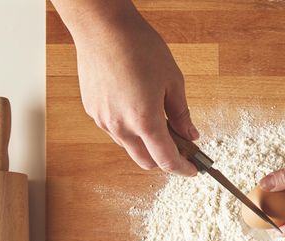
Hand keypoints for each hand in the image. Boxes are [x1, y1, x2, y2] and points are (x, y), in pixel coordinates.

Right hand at [73, 12, 197, 174]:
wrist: (102, 28)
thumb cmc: (139, 47)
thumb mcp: (172, 80)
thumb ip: (181, 113)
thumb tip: (191, 134)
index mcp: (145, 120)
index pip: (166, 160)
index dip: (182, 169)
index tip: (192, 169)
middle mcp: (121, 126)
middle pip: (146, 161)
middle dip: (164, 159)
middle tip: (179, 146)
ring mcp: (103, 120)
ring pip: (129, 147)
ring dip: (145, 144)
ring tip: (158, 122)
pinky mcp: (92, 111)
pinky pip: (114, 131)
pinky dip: (129, 130)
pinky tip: (136, 108)